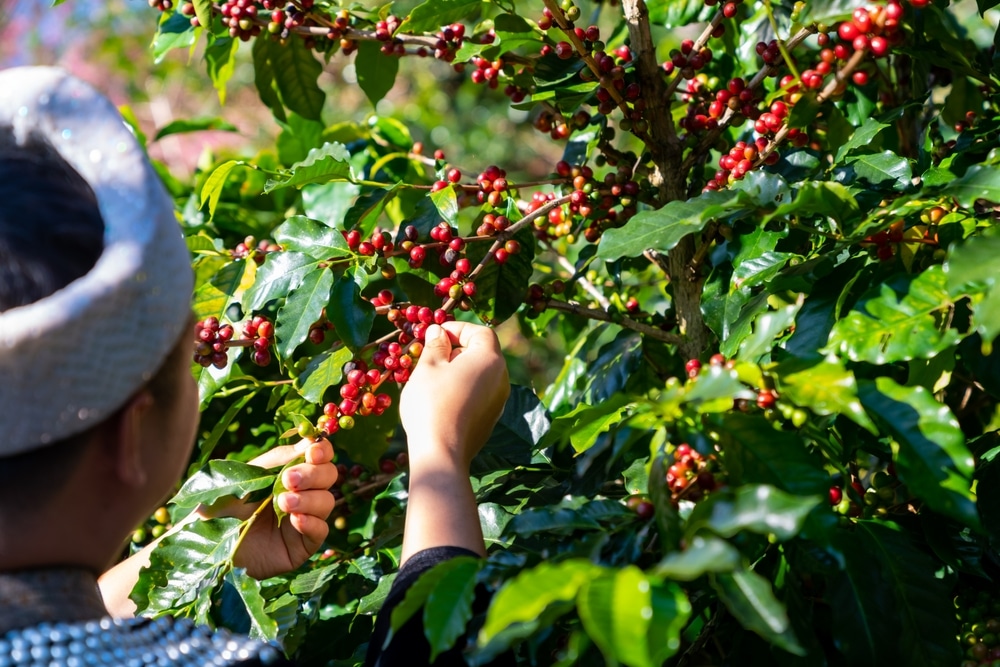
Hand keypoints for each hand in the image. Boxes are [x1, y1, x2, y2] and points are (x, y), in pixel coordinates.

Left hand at [200, 438, 337, 578]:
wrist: (201, 546)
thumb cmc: (217, 508)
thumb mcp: (244, 477)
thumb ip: (276, 460)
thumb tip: (309, 443)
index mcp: (288, 472)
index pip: (318, 456)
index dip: (321, 451)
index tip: (312, 452)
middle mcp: (301, 493)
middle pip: (328, 476)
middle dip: (313, 474)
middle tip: (289, 479)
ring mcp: (303, 520)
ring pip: (327, 501)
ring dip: (309, 499)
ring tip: (283, 502)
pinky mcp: (301, 546)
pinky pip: (320, 532)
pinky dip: (312, 523)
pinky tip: (295, 520)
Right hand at [400, 321, 509, 471]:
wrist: (441, 452)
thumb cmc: (432, 403)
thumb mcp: (428, 367)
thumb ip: (436, 345)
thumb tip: (438, 332)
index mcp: (490, 360)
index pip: (480, 332)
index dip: (458, 329)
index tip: (436, 334)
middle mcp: (501, 379)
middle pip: (482, 353)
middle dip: (457, 349)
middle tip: (431, 355)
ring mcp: (499, 401)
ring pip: (480, 375)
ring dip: (459, 370)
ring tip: (433, 377)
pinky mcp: (491, 418)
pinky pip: (479, 394)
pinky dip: (463, 389)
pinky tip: (442, 398)